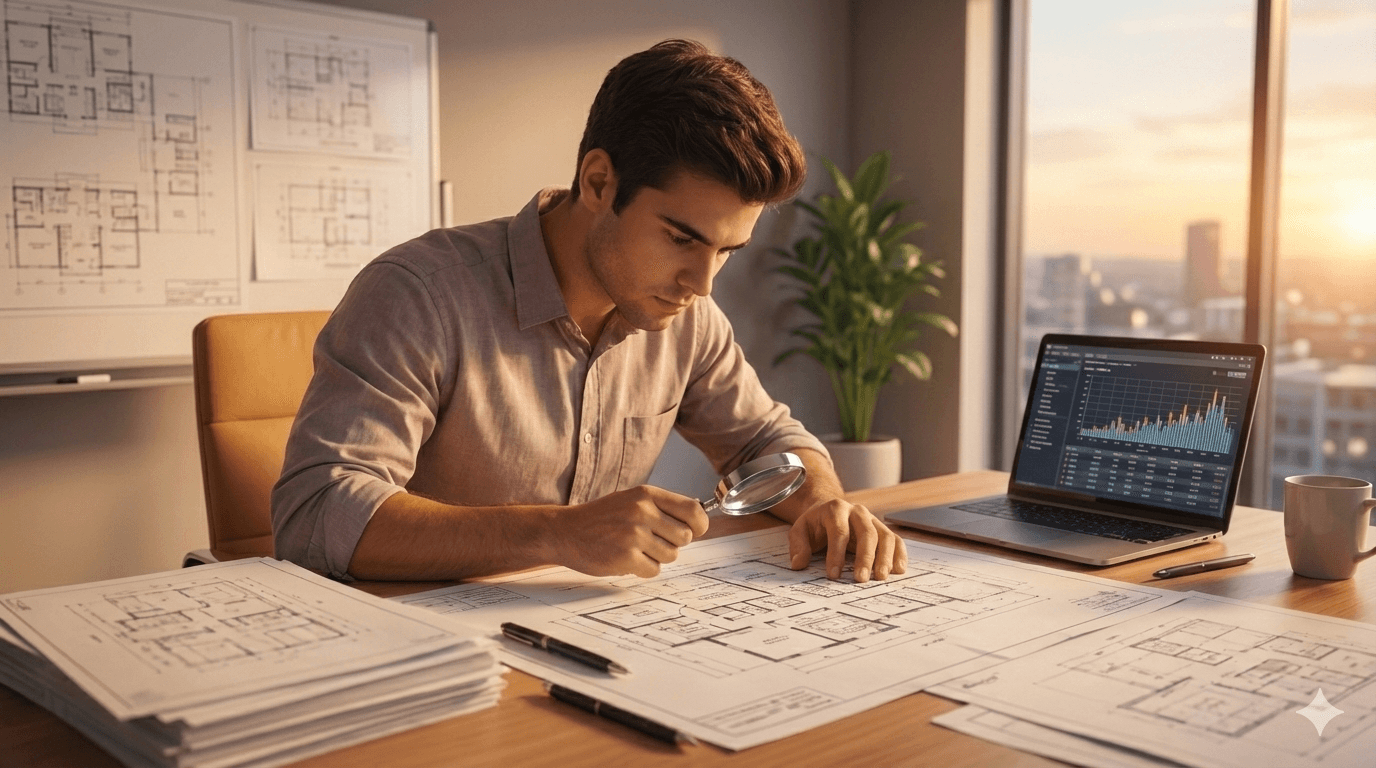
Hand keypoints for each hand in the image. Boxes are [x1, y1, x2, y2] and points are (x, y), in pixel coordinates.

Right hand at [553, 486, 708, 577]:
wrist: (565, 531)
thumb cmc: (600, 518)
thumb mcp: (631, 500)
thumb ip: (661, 508)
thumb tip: (697, 521)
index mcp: (646, 495)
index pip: (693, 510)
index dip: (699, 525)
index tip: (694, 531)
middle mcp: (642, 511)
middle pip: (685, 537)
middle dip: (673, 543)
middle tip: (652, 542)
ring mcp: (633, 534)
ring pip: (671, 556)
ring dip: (657, 557)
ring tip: (635, 549)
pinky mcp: (625, 557)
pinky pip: (653, 570)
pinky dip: (643, 569)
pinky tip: (626, 559)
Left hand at [785, 498, 906, 581]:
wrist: (829, 510)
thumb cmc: (815, 524)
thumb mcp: (799, 530)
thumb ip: (798, 546)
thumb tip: (798, 564)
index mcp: (835, 509)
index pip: (839, 531)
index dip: (836, 554)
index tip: (833, 574)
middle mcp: (858, 511)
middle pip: (866, 533)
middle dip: (865, 557)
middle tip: (861, 579)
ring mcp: (873, 520)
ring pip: (884, 536)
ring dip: (885, 557)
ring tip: (881, 578)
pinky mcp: (882, 529)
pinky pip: (895, 539)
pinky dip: (899, 554)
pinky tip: (898, 569)